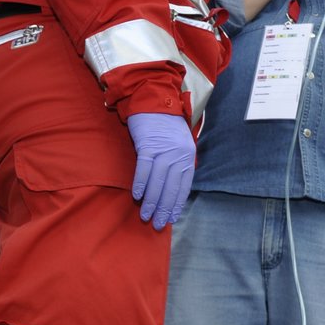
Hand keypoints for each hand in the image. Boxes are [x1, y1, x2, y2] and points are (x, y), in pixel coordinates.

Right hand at [127, 112, 194, 230]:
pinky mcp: (149, 144)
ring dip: (151, 201)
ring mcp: (164, 150)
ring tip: (146, 215)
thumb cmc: (165, 126)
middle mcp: (179, 155)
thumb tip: (171, 188)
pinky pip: (145, 168)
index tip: (170, 219)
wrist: (153, 100)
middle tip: (157, 224)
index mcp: (188, 157)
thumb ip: (177, 164)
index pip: (184, 187)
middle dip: (164, 208)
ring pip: (159, 182)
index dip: (176, 205)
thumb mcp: (179, 145)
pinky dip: (141, 183)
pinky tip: (137, 196)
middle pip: (171, 187)